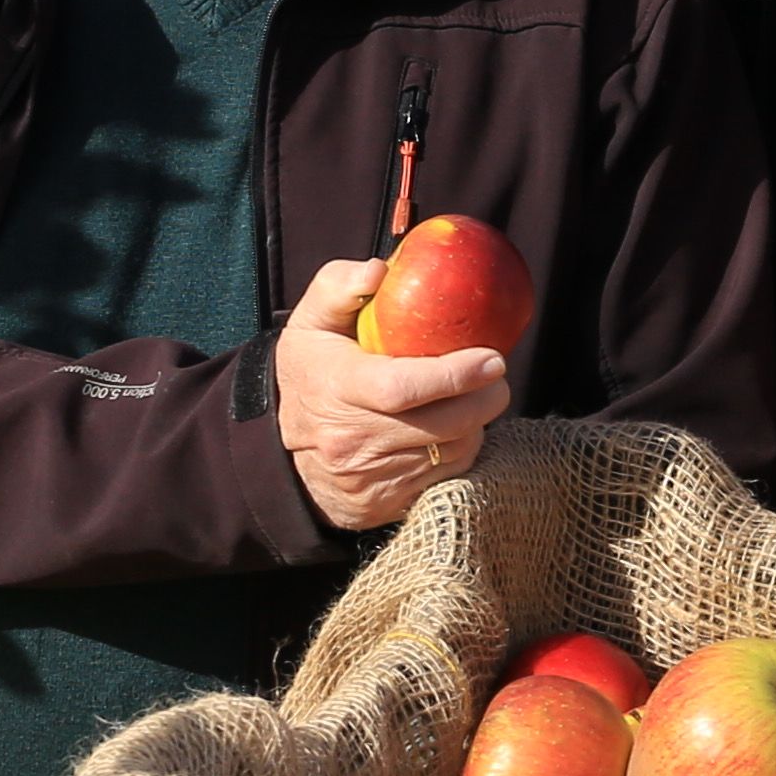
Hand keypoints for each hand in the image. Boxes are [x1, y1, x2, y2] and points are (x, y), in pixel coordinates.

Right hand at [276, 256, 512, 531]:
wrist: (279, 454)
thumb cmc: (310, 374)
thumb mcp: (310, 323)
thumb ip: (339, 287)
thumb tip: (380, 270)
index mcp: (336, 389)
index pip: (402, 388)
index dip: (454, 374)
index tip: (492, 358)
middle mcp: (353, 441)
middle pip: (441, 426)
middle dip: (483, 400)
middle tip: (496, 374)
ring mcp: (372, 479)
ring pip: (451, 453)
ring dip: (474, 424)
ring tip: (472, 398)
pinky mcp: (388, 505)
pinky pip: (446, 478)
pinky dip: (460, 451)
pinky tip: (454, 429)